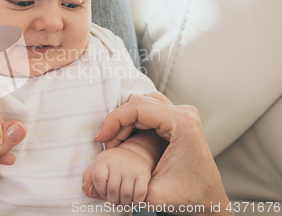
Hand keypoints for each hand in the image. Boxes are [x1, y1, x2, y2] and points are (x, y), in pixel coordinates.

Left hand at [82, 146, 150, 205]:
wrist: (134, 154)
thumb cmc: (112, 164)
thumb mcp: (98, 165)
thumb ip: (88, 177)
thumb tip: (85, 189)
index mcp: (104, 159)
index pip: (98, 177)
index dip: (99, 189)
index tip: (103, 192)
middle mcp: (118, 162)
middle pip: (112, 190)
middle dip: (112, 200)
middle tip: (113, 200)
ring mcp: (131, 169)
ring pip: (126, 194)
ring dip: (123, 203)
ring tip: (122, 202)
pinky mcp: (143, 174)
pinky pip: (139, 194)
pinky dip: (135, 202)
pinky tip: (133, 200)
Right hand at [86, 92, 231, 215]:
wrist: (210, 201)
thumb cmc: (188, 197)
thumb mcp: (151, 193)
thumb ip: (122, 183)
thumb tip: (92, 177)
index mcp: (182, 124)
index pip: (137, 107)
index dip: (113, 120)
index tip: (100, 139)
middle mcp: (185, 113)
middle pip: (139, 102)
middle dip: (117, 122)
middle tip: (108, 144)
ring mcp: (184, 114)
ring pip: (143, 103)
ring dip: (125, 120)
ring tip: (117, 143)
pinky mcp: (180, 119)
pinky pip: (150, 109)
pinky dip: (134, 121)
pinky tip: (128, 139)